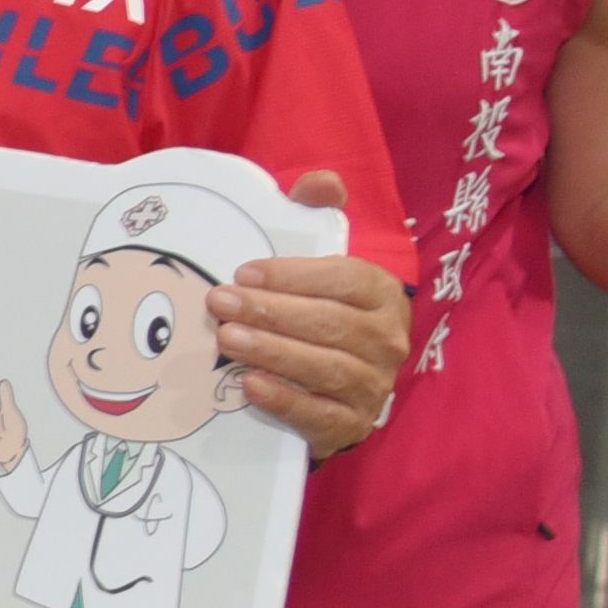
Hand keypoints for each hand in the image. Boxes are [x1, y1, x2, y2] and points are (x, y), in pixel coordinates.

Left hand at [213, 175, 413, 457]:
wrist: (329, 389)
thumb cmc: (316, 314)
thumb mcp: (317, 265)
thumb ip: (317, 216)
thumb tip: (320, 182)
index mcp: (382, 295)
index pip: (345, 280)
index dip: (294, 275)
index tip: (243, 271)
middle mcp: (387, 340)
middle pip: (329, 324)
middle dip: (270, 312)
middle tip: (220, 303)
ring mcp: (373, 386)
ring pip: (325, 368)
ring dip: (273, 352)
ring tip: (226, 339)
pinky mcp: (351, 425)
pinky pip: (321, 415)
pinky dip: (286, 400)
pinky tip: (250, 385)